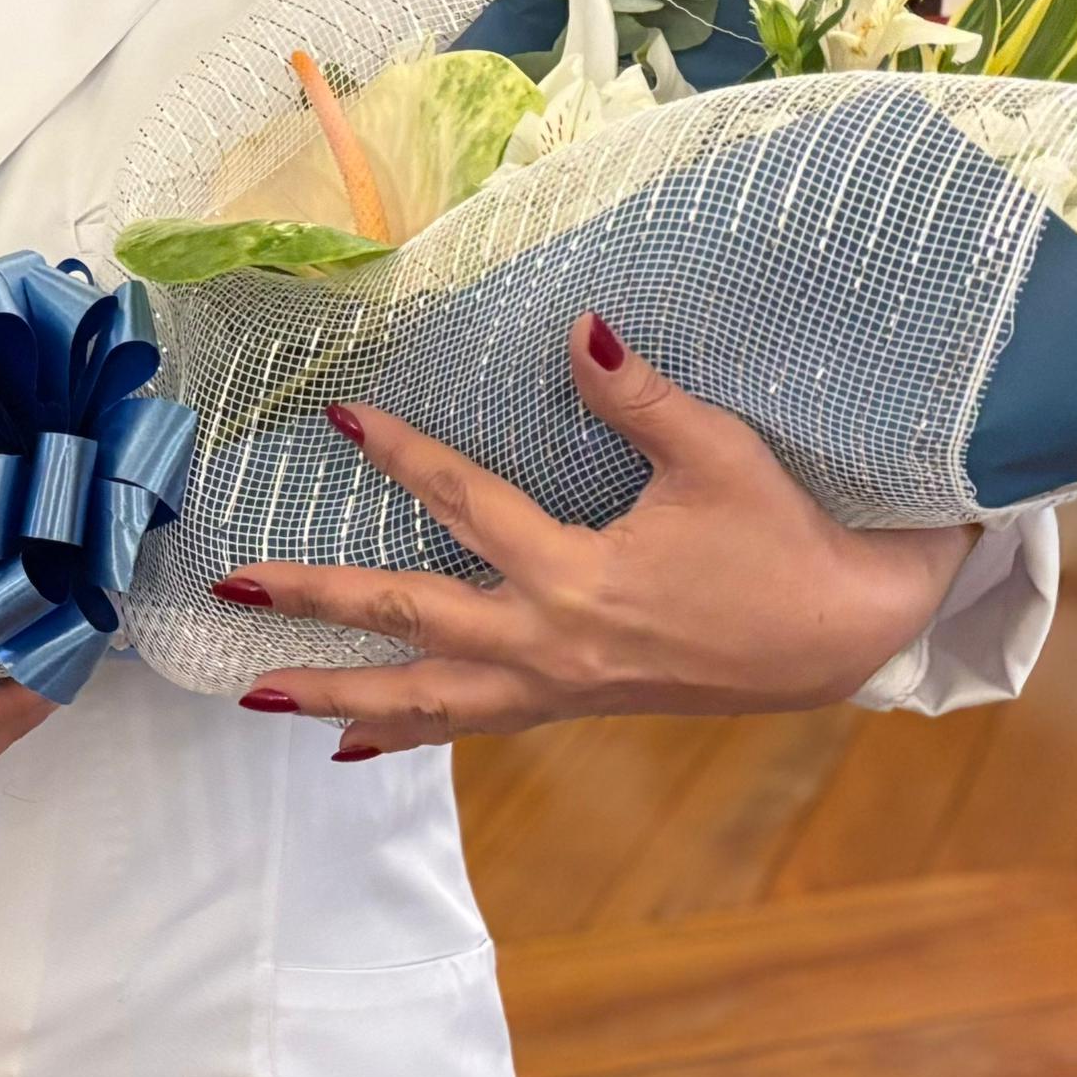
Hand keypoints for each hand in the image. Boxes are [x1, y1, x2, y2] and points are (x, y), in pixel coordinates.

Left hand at [219, 314, 966, 758]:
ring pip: (426, 700)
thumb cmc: (786, 540)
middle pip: (408, 622)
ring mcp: (556, 686)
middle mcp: (550, 643)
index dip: (404, 455)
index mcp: (577, 579)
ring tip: (254, 695)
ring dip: (338, 695)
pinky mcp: (571, 705)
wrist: (845, 636)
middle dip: (314, 606)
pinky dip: (408, 734)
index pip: (465, 504)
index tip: (341, 416)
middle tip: (230, 592)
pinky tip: (353, 747)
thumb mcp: (719, 456)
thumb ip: (639, 397)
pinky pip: (470, 727)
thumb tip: (579, 329)